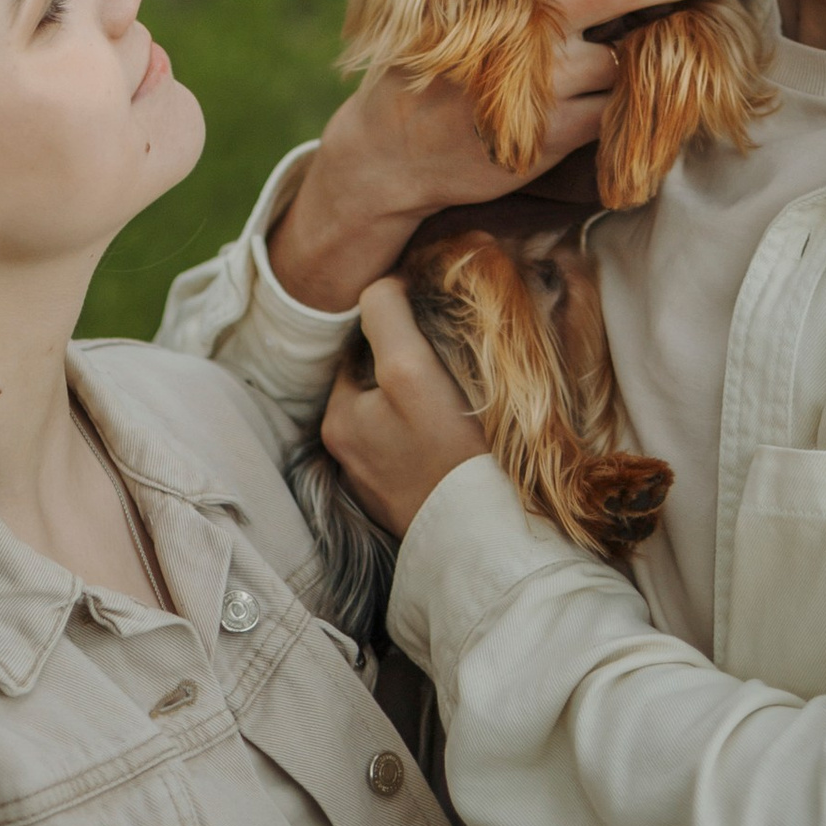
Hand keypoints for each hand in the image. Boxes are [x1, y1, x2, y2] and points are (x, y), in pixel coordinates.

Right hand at [270, 0, 728, 309]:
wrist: (396, 152)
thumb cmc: (440, 55)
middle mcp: (522, 22)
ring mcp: (543, 82)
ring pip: (636, 48)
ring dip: (674, 37)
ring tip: (698, 23)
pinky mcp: (557, 134)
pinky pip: (625, 102)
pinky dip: (646, 90)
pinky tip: (657, 81)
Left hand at [320, 278, 490, 538]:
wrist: (487, 541)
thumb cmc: (450, 453)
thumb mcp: (409, 369)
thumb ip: (386, 317)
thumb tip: (383, 283)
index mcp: (339, 418)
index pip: (362, 348)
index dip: (397, 328)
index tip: (435, 325)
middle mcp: (347, 454)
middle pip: (380, 385)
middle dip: (411, 367)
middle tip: (455, 360)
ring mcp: (379, 484)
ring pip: (400, 419)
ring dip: (425, 403)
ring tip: (465, 399)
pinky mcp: (409, 505)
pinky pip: (418, 454)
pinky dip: (435, 440)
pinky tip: (465, 439)